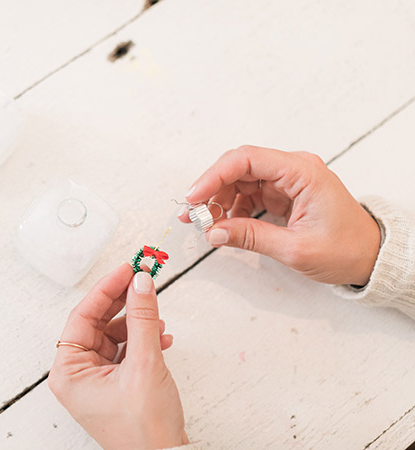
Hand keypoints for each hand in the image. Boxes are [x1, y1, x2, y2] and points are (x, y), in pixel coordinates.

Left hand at [49, 264, 187, 449]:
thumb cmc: (144, 429)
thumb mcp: (144, 364)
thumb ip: (142, 318)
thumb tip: (140, 283)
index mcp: (68, 372)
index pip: (82, 316)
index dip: (105, 290)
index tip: (126, 269)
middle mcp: (78, 375)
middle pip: (98, 323)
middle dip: (123, 303)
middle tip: (142, 281)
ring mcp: (97, 379)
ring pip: (114, 334)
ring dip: (137, 323)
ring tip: (157, 320)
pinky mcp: (116, 383)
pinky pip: (126, 350)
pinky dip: (143, 340)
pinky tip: (161, 338)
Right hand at [178, 145, 380, 285]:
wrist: (370, 256)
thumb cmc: (346, 249)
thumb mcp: (295, 249)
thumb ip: (251, 237)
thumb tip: (214, 232)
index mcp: (302, 172)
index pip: (247, 159)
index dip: (214, 175)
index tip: (194, 197)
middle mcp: (293, 169)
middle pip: (239, 166)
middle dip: (212, 189)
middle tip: (192, 214)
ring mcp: (287, 180)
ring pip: (240, 179)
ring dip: (218, 199)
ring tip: (204, 222)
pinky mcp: (283, 193)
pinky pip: (248, 192)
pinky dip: (232, 207)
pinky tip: (223, 224)